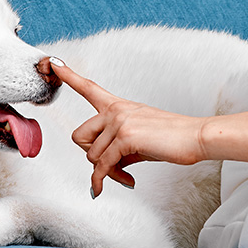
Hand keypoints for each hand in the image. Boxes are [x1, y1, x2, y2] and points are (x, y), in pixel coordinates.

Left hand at [46, 58, 208, 197]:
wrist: (194, 136)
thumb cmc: (171, 138)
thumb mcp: (139, 138)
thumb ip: (117, 145)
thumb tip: (103, 167)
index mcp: (119, 105)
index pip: (89, 88)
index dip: (69, 76)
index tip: (53, 63)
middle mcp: (115, 110)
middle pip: (80, 137)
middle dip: (92, 156)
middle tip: (112, 168)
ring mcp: (119, 122)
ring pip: (92, 157)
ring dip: (106, 172)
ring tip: (127, 175)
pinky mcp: (125, 138)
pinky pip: (103, 166)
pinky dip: (106, 180)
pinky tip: (121, 184)